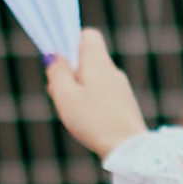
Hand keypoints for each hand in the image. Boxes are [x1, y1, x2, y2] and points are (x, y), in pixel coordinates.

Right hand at [45, 23, 147, 157]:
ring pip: (94, 78)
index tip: (59, 61)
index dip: (70, 42)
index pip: (87, 35)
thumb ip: (58, 73)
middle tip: (59, 92)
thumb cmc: (94, 121)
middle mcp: (112, 71)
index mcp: (98, 63)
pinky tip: (85, 119)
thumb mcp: (66, 96)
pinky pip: (102, 93)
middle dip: (70, 71)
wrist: (128, 148)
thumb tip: (54, 57)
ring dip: (78, 88)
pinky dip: (90, 100)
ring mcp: (120, 88)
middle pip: (87, 59)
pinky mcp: (124, 104)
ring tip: (71, 110)